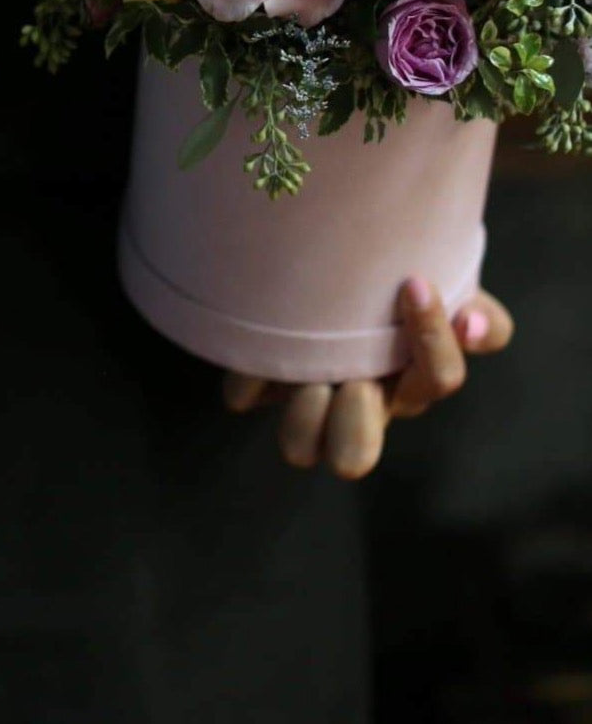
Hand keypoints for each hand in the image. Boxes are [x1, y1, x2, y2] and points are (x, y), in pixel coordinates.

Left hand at [222, 279, 513, 480]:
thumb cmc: (398, 288)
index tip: (413, 283)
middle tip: (355, 376)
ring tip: (307, 367)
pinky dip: (247, 375)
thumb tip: (470, 322)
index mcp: (411, 380)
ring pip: (298, 447)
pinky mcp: (260, 379)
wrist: (335, 266)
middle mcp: (360, 404)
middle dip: (353, 422)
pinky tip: (260, 342)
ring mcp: (307, 398)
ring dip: (301, 413)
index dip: (431, 339)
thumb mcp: (453, 293)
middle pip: (353, 457)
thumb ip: (482, 317)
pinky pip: (242, 396)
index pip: (440, 377)